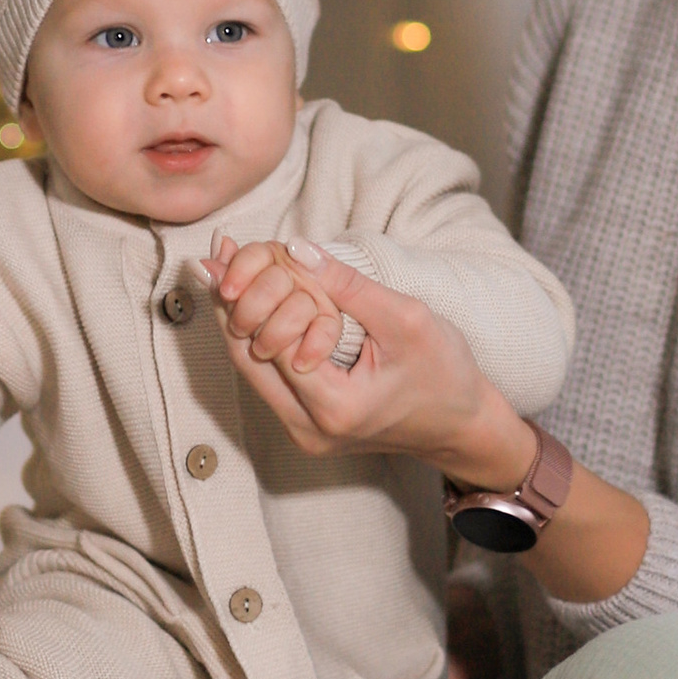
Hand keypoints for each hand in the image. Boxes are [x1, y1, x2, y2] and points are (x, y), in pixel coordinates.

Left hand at [209, 249, 529, 479]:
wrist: (462, 426)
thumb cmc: (444, 372)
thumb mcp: (406, 319)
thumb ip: (348, 286)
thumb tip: (294, 249)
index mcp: (334, 406)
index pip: (270, 338)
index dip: (250, 288)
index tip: (230, 246)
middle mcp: (308, 429)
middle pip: (246, 357)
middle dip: (231, 300)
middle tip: (216, 251)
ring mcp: (303, 432)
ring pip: (251, 367)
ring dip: (239, 316)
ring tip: (223, 265)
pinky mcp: (305, 425)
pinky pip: (269, 375)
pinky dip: (260, 333)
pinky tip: (250, 296)